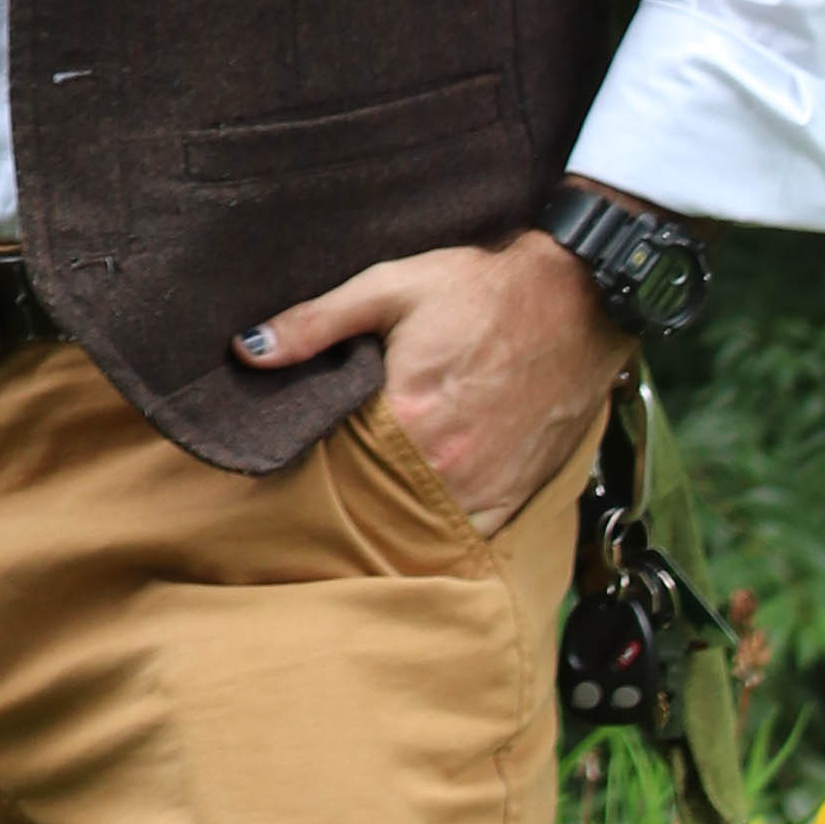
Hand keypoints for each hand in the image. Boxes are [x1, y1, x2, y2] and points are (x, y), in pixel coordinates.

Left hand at [233, 218, 622, 539]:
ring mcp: (486, 486)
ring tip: (370, 494)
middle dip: (349, 491)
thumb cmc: (482, 288)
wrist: (577, 296)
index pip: (335, 460)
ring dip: (392, 514)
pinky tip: (418, 511)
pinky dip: (440, 529)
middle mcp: (447, 464)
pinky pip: (467, 535)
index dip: (314, 457)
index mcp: (408, 416)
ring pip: (419, 523)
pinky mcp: (517, 495)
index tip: (300, 450)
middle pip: (374, 498)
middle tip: (330, 476)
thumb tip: (247, 350)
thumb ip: (316, 323)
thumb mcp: (390, 288)